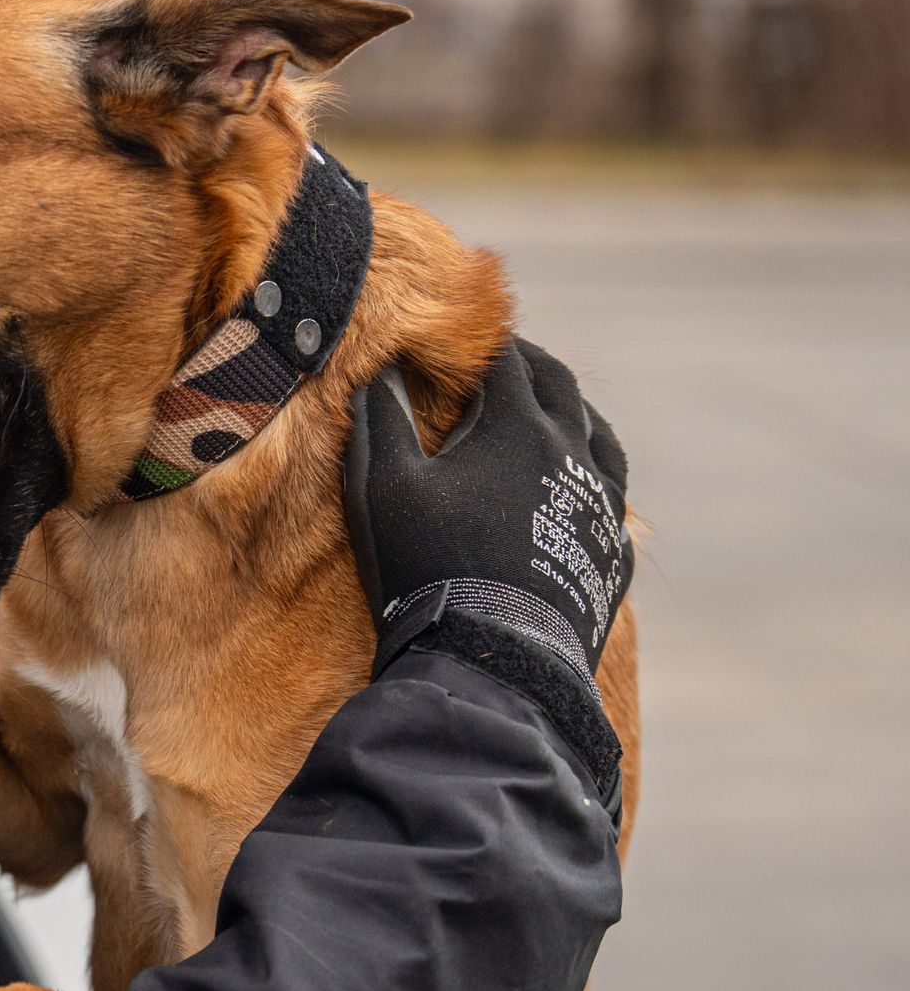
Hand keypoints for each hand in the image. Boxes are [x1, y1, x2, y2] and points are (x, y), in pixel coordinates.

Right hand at [345, 338, 631, 686]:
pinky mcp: (612, 555)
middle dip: (532, 364)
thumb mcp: (382, 487)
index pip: (505, 360)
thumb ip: (379, 420)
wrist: (494, 658)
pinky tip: (577, 492)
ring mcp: (599, 507)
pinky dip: (594, 482)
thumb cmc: (429, 565)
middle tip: (508, 358)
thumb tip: (378, 373)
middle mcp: (572, 454)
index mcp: (518, 427)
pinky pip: (613, 503)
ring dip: (575, 416)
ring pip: (601, 440)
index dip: (482, 342)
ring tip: (556, 413)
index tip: (465, 332)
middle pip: (560, 388)